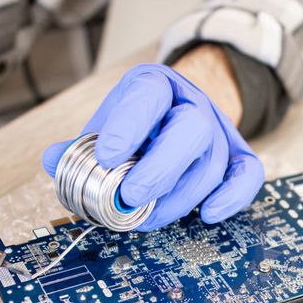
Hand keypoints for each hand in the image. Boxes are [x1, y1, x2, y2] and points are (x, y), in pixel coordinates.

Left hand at [43, 63, 263, 230]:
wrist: (181, 109)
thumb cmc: (139, 123)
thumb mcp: (106, 123)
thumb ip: (81, 145)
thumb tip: (54, 161)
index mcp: (155, 86)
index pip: (147, 96)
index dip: (127, 127)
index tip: (105, 157)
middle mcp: (192, 105)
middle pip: (191, 130)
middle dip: (158, 170)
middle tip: (129, 198)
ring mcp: (220, 131)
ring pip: (210, 166)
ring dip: (177, 201)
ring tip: (145, 216)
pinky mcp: (239, 156)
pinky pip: (247, 177)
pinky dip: (231, 198)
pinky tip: (207, 215)